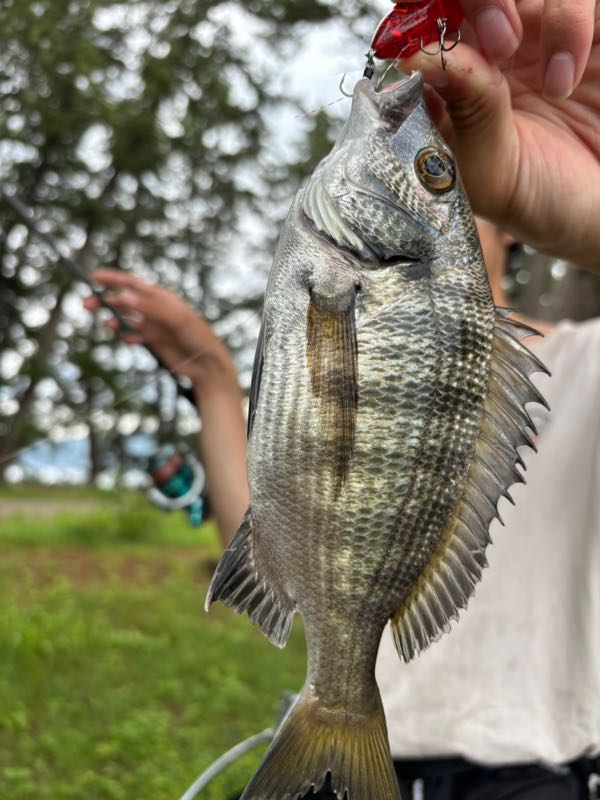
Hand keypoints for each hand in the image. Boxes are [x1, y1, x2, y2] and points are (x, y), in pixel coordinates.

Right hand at [83, 270, 238, 398]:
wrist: (207, 364)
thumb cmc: (197, 336)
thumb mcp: (177, 319)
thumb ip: (151, 308)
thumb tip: (125, 297)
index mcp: (161, 297)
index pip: (132, 284)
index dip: (112, 280)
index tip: (92, 278)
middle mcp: (155, 309)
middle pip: (124, 301)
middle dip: (105, 301)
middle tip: (87, 305)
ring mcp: (153, 326)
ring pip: (126, 319)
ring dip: (114, 320)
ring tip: (106, 326)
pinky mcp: (154, 342)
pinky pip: (134, 335)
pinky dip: (127, 336)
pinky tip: (126, 339)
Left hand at [404, 0, 599, 268]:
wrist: (596, 217)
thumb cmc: (538, 201)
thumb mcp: (487, 171)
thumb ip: (460, 111)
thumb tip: (417, 55)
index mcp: (450, 79)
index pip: (417, 19)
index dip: (417, 15)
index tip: (431, 48)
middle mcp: (491, 45)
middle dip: (475, 0)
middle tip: (496, 44)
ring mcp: (541, 29)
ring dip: (511, 5)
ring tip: (532, 70)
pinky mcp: (590, 27)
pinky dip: (568, 22)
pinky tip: (562, 79)